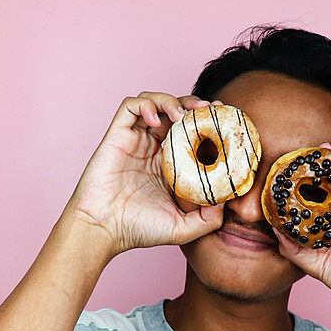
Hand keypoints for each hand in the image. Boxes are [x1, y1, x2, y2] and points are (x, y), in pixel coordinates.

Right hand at [67, 92, 224, 254]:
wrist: (103, 229)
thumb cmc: (138, 230)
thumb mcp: (183, 228)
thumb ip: (208, 220)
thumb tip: (227, 203)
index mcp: (169, 164)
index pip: (191, 131)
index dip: (206, 121)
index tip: (223, 117)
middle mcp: (152, 148)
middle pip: (175, 110)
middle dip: (193, 104)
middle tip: (208, 109)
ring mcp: (134, 140)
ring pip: (154, 102)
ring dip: (171, 100)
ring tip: (183, 114)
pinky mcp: (117, 136)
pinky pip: (130, 106)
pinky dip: (146, 104)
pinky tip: (157, 121)